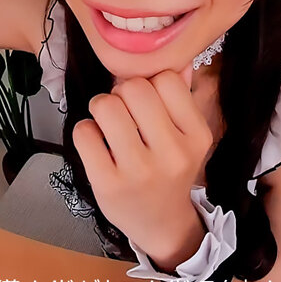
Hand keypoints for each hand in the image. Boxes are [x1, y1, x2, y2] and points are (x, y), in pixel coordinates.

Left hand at [73, 65, 212, 253]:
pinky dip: (85, 131)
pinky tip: (95, 144)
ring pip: (106, 105)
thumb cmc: (170, 169)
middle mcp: (173, 153)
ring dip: (101, 108)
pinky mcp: (108, 185)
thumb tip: (176, 56)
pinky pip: (84, 132)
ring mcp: (140, 171)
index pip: (167, 79)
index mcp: (196, 135)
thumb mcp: (185, 135)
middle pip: (134, 88)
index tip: (146, 102)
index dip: (150, 83)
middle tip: (123, 111)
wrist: (162, 224)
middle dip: (121, 92)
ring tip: (107, 125)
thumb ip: (180, 96)